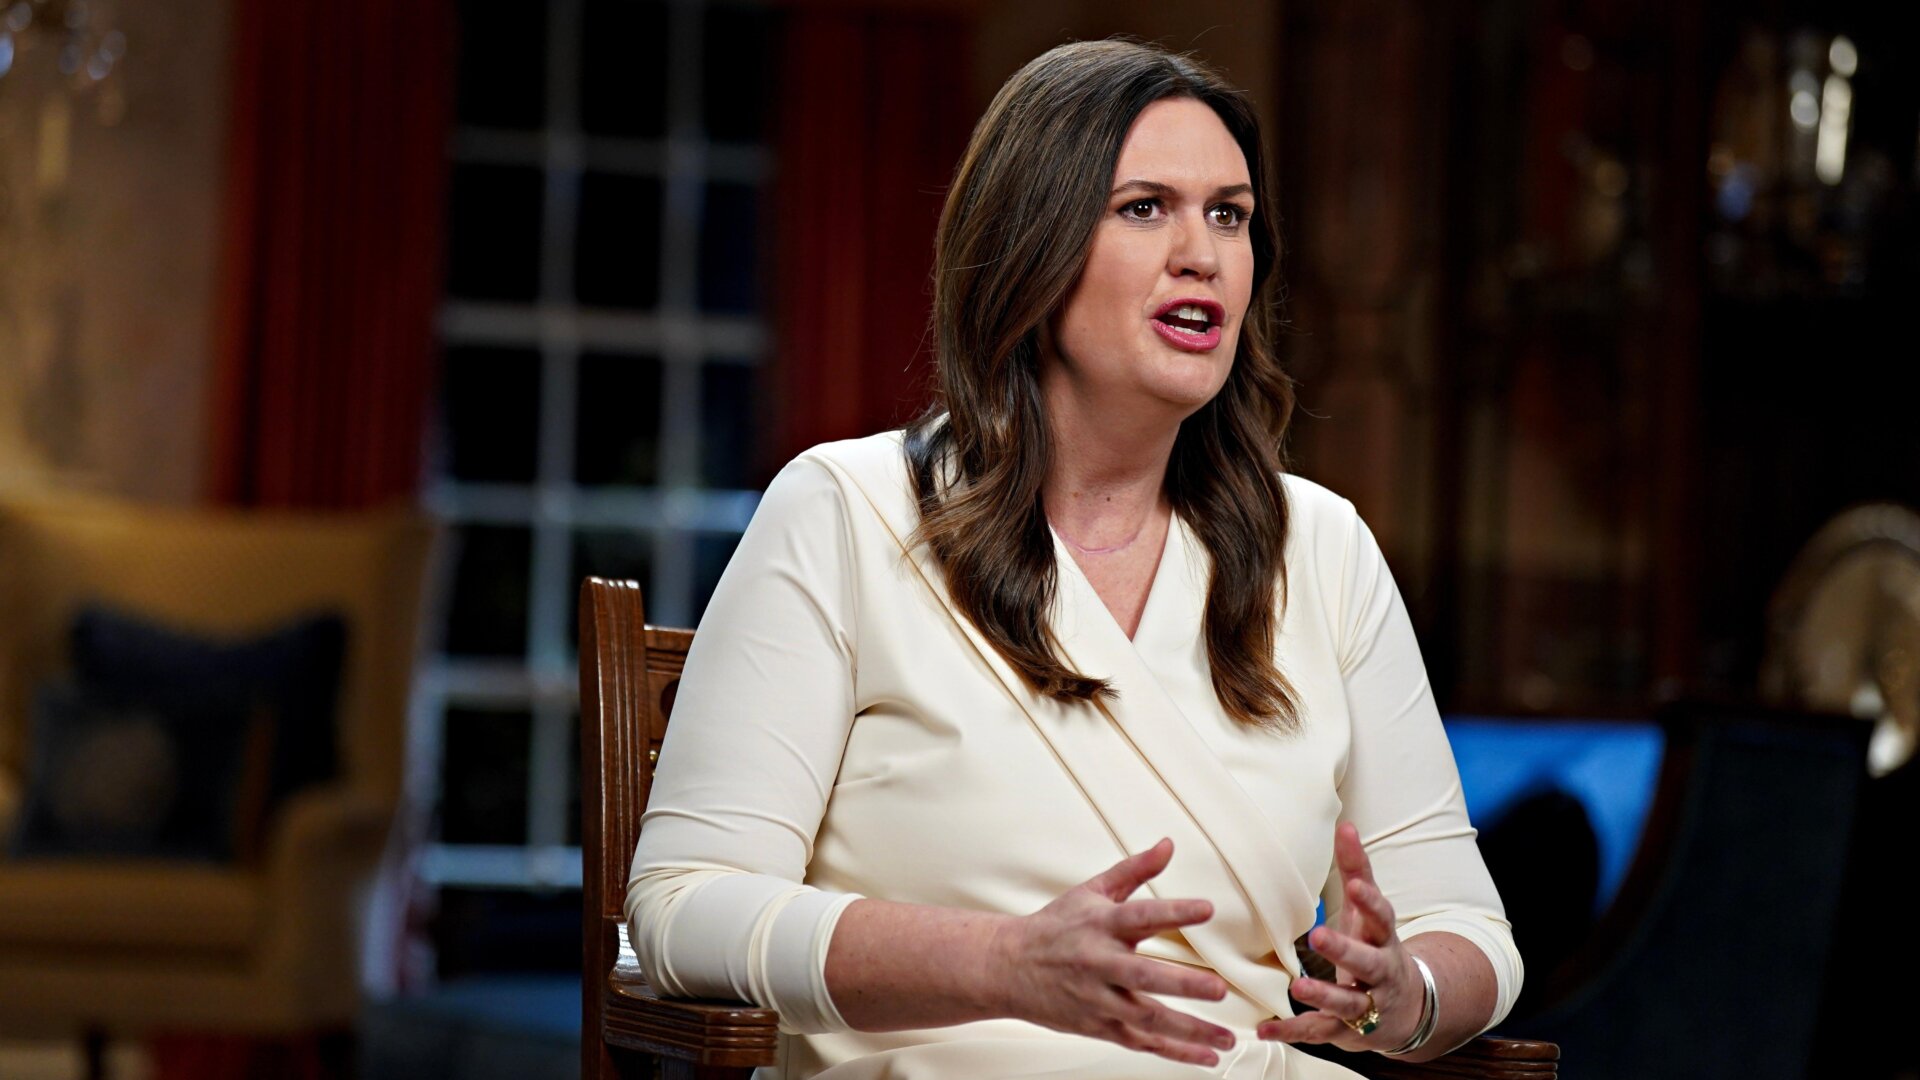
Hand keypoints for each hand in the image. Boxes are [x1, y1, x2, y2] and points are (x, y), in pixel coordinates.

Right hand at [989, 838, 1237, 1066]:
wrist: (1006, 967)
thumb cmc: (1054, 927)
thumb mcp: (1091, 891)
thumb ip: (1134, 870)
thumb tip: (1168, 845)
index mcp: (1101, 924)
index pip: (1142, 915)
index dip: (1174, 911)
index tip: (1207, 908)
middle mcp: (1100, 963)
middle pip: (1144, 976)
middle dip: (1183, 984)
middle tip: (1219, 989)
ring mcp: (1098, 999)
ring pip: (1146, 1019)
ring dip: (1189, 1031)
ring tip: (1226, 1038)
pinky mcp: (1098, 1025)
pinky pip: (1140, 1042)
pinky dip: (1174, 1053)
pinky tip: (1205, 1057)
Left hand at [1259, 822, 1420, 1051]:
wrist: (1406, 1007)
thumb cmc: (1377, 946)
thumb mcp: (1370, 911)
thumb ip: (1357, 870)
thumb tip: (1346, 825)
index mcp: (1383, 938)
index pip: (1383, 917)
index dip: (1371, 901)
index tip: (1356, 885)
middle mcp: (1380, 972)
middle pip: (1368, 962)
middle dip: (1346, 951)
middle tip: (1319, 936)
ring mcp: (1367, 1004)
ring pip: (1348, 1003)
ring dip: (1323, 996)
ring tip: (1297, 988)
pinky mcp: (1347, 1031)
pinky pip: (1319, 1031)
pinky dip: (1292, 1032)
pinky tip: (1264, 1029)